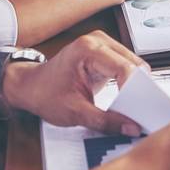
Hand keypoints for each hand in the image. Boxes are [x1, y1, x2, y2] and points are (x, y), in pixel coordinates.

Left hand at [2, 31, 145, 133]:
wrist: (29, 86)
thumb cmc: (45, 93)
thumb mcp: (75, 113)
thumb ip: (105, 121)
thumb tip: (131, 128)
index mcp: (88, 49)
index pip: (125, 68)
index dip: (136, 91)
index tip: (140, 112)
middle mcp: (98, 41)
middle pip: (133, 65)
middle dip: (138, 89)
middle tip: (138, 112)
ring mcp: (103, 45)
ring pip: (134, 65)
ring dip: (135, 86)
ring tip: (131, 106)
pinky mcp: (105, 54)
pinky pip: (126, 67)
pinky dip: (129, 83)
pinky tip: (125, 98)